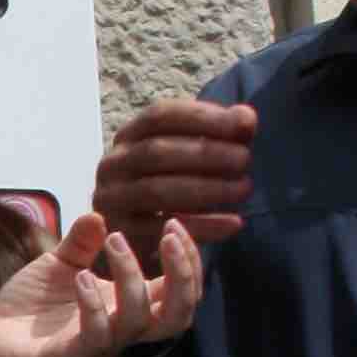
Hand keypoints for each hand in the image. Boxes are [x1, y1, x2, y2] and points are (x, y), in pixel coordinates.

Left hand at [0, 213, 202, 356]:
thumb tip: (97, 214)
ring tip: (115, 241)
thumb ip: (80, 243)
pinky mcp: (68, 356)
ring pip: (139, 321)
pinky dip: (94, 303)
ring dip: (133, 276)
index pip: (178, 291)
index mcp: (124, 304)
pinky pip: (96, 336)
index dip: (189, 260)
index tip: (174, 222)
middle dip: (184, 274)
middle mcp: (119, 326)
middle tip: (168, 234)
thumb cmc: (30, 308)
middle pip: (177, 315)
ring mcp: (96, 343)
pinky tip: (81, 276)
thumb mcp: (58, 265)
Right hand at [95, 97, 256, 247]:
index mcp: (129, 135)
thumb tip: (245, 118)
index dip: (202, 117)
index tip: (244, 124)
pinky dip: (202, 226)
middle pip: (156, 151)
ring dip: (206, 189)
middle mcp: (113, 163)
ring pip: (157, 191)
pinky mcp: (122, 233)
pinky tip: (234, 223)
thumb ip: (218, 134)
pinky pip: (163, 230)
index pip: (160, 116)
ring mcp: (111, 199)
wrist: (142, 240)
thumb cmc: (171, 186)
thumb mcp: (190, 155)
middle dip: (206, 154)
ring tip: (243, 188)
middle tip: (245, 160)